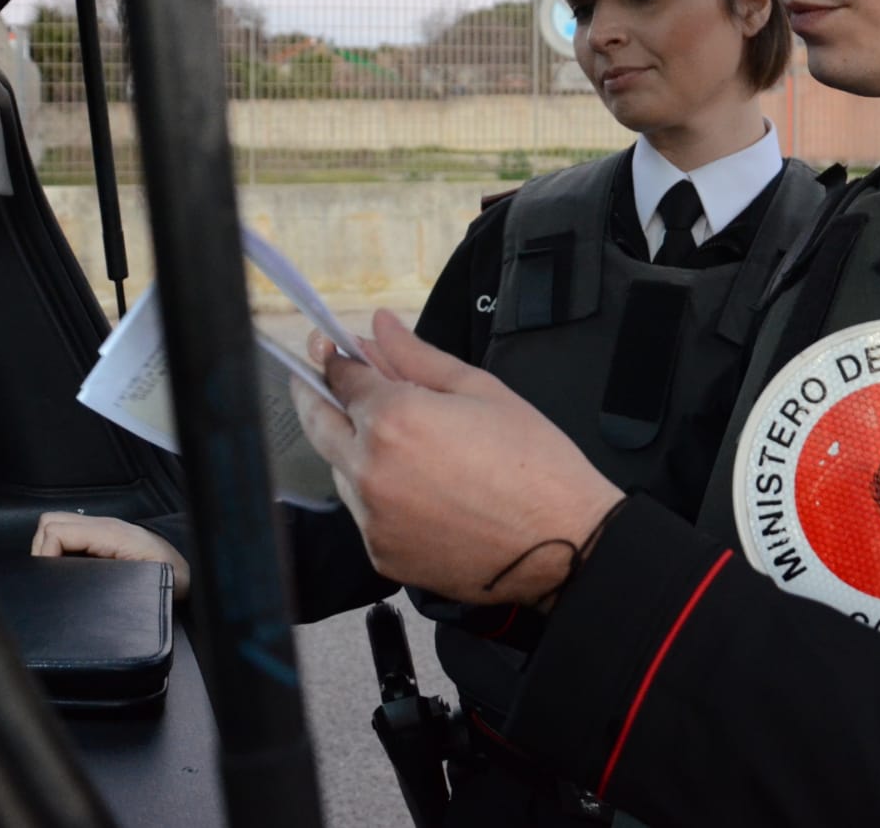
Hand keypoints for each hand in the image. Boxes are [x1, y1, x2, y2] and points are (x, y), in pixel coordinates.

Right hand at [31, 512, 191, 596]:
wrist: (191, 568)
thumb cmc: (173, 575)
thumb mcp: (146, 580)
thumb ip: (116, 581)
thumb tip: (81, 588)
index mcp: (110, 533)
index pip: (57, 530)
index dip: (44, 554)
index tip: (47, 579)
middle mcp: (102, 526)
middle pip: (50, 522)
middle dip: (40, 548)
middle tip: (45, 577)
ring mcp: (101, 530)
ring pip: (56, 526)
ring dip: (47, 547)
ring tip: (52, 574)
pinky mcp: (101, 538)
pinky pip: (68, 534)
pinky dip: (58, 548)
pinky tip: (64, 570)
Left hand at [292, 311, 624, 608]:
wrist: (564, 545)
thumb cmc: (533, 460)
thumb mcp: (479, 390)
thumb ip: (417, 355)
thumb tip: (378, 324)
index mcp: (392, 419)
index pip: (340, 377)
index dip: (337, 358)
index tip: (337, 349)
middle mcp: (368, 470)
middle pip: (318, 422)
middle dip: (315, 395)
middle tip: (322, 380)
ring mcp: (371, 518)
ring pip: (340, 469)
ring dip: (350, 447)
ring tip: (394, 441)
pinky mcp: (381, 555)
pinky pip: (364, 512)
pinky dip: (376, 493)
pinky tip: (415, 486)